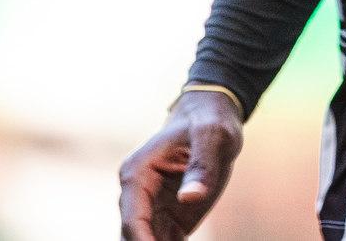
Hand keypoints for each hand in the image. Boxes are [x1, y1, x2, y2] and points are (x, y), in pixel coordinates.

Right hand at [118, 89, 243, 240]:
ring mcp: (151, 207)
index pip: (132, 220)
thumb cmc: (209, 121)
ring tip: (182, 240)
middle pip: (133, 237)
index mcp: (137, 173)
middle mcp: (137, 193)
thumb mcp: (213, 136)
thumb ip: (202, 166)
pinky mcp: (168, 218)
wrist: (211, 117)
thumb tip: (190, 198)